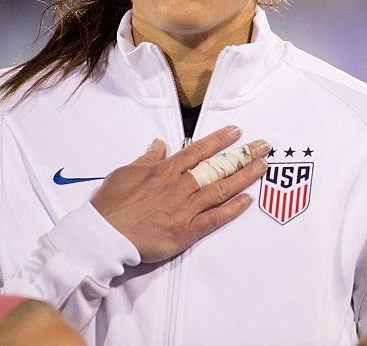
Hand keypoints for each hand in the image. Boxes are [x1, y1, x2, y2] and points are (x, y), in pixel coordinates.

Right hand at [91, 126, 269, 262]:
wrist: (103, 236)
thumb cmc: (110, 205)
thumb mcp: (126, 173)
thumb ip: (147, 158)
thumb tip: (159, 143)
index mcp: (165, 171)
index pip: (198, 150)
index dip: (220, 140)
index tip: (237, 131)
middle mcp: (180, 187)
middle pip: (217, 167)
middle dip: (242, 155)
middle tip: (263, 146)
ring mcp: (186, 209)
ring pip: (221, 188)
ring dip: (245, 176)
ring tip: (263, 165)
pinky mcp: (187, 231)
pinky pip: (215, 218)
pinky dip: (233, 209)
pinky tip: (248, 200)